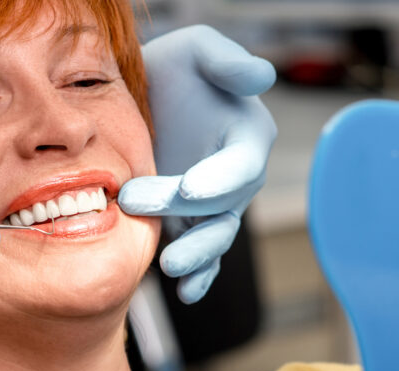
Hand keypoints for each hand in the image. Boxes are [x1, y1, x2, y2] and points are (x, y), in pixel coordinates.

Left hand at [119, 25, 277, 302]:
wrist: (141, 97)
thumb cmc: (175, 68)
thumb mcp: (197, 50)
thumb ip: (227, 62)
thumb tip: (262, 77)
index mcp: (247, 136)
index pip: (241, 164)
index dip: (220, 179)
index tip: (191, 188)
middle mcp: (236, 177)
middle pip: (221, 206)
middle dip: (185, 213)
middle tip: (136, 202)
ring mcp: (213, 206)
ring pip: (214, 238)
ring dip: (196, 256)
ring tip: (170, 267)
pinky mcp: (189, 224)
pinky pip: (202, 256)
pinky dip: (199, 277)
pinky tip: (186, 292)